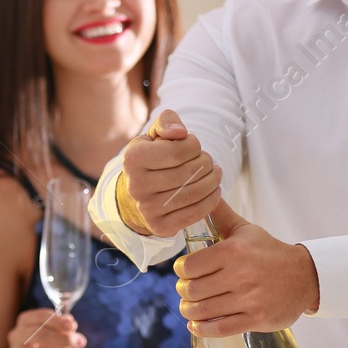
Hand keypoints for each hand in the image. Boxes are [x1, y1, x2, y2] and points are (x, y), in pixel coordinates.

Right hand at [4, 309, 84, 347]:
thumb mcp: (54, 336)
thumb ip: (63, 328)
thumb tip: (71, 324)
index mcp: (25, 322)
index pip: (40, 317)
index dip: (58, 320)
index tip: (73, 326)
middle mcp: (16, 337)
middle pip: (40, 334)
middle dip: (64, 338)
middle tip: (80, 343)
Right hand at [121, 110, 221, 236]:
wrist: (136, 194)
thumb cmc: (151, 159)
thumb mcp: (154, 135)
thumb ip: (167, 122)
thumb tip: (180, 132)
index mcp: (133, 158)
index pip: (179, 150)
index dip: (194, 145)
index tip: (194, 146)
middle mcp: (137, 185)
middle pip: (189, 172)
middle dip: (206, 163)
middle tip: (207, 161)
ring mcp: (147, 208)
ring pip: (194, 193)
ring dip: (212, 181)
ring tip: (214, 173)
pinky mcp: (160, 226)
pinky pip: (195, 213)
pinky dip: (211, 201)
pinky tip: (215, 190)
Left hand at [175, 198, 318, 336]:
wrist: (304, 277)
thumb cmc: (269, 252)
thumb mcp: (246, 230)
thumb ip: (221, 214)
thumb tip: (206, 193)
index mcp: (233, 251)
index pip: (189, 266)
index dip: (181, 270)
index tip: (184, 272)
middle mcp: (239, 275)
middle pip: (192, 290)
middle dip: (184, 292)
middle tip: (186, 290)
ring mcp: (248, 299)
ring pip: (203, 310)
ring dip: (189, 311)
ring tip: (190, 307)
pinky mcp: (255, 319)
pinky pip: (219, 328)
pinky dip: (202, 328)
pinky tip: (197, 324)